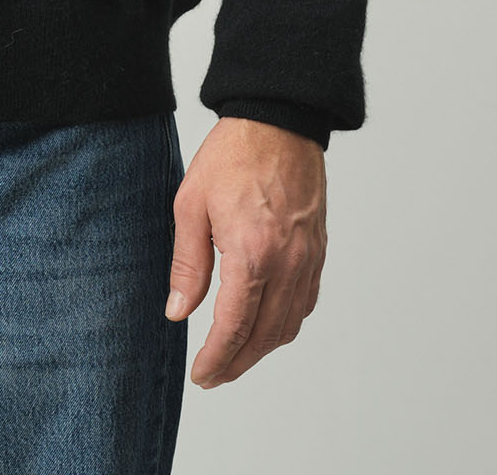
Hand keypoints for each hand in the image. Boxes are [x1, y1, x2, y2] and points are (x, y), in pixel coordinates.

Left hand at [164, 115, 326, 387]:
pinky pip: (305, 303)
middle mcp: (287, 264)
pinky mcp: (318, 251)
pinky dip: (284, 324)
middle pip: (264, 337)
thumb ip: (188, 264)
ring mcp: (308, 260)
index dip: (216, 359)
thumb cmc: (232, 155)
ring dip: (262, 349)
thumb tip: (178, 312)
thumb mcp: (191, 204)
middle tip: (214, 375)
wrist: (278, 120)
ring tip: (235, 356)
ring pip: (288, 326)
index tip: (201, 375)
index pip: (234, 328)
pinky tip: (265, 325)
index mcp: (252, 254)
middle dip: (237, 364)